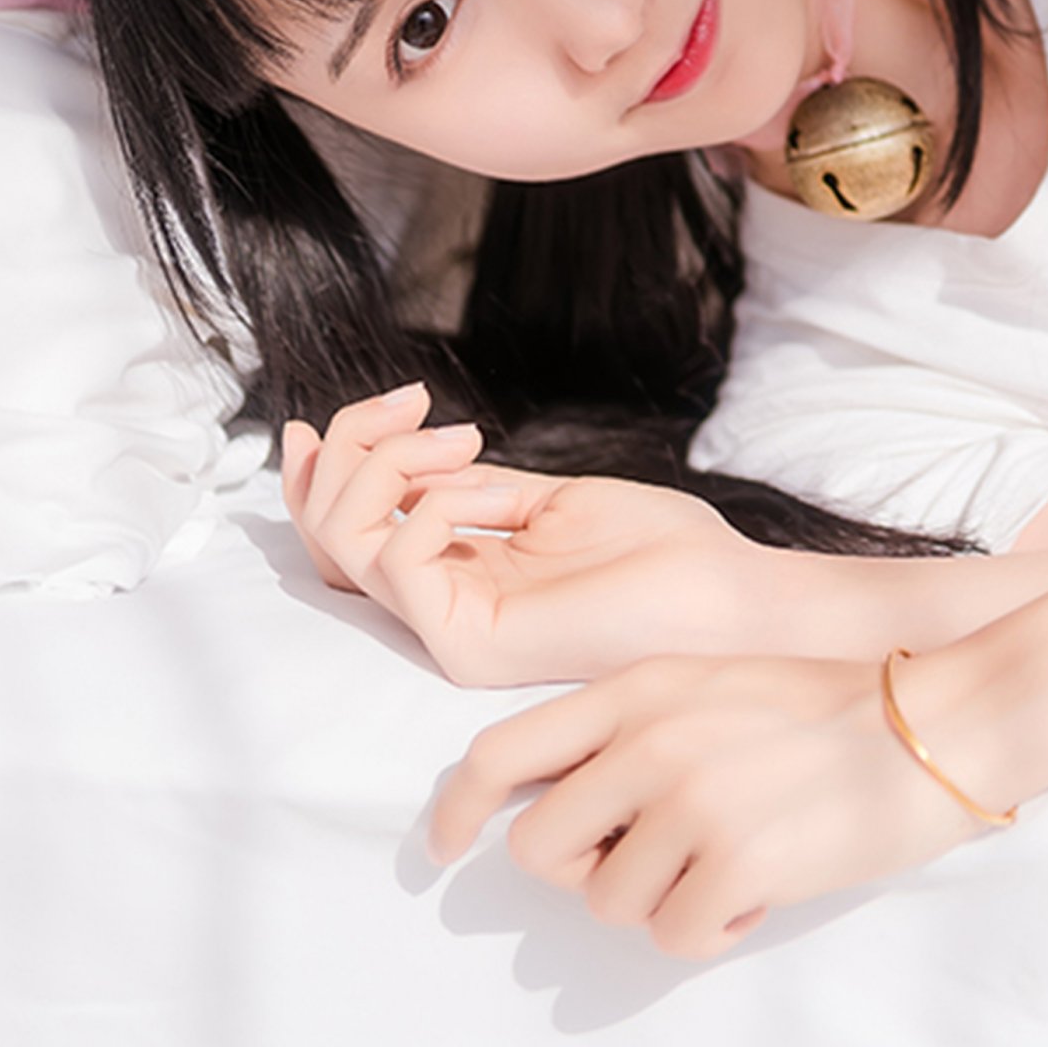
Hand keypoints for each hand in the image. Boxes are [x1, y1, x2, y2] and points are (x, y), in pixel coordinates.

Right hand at [283, 387, 769, 685]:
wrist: (729, 595)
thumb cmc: (662, 550)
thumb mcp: (549, 498)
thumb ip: (470, 482)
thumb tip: (403, 445)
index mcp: (459, 575)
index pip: (346, 537)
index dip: (318, 474)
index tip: (324, 416)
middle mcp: (441, 609)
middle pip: (328, 537)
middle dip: (349, 449)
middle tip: (409, 400)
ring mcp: (448, 633)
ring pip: (345, 545)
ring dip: (389, 465)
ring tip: (465, 439)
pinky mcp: (466, 646)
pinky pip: (400, 559)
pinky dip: (440, 501)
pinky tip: (502, 496)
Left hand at [431, 653, 983, 956]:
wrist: (945, 720)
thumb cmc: (832, 710)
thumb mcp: (714, 685)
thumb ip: (633, 727)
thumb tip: (561, 807)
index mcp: (636, 691)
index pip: (498, 752)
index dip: (458, 812)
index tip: (445, 850)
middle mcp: (649, 742)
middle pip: (542, 849)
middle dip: (589, 870)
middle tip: (659, 859)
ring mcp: (691, 801)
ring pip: (610, 902)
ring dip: (665, 901)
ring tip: (734, 862)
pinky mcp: (737, 861)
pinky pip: (676, 938)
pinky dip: (716, 929)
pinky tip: (764, 889)